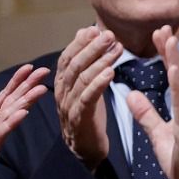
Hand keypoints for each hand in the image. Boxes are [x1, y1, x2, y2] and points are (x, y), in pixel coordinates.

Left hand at [0, 65, 49, 178]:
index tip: (29, 69)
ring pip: (12, 117)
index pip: (5, 97)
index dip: (16, 82)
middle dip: (28, 87)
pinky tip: (21, 114)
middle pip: (14, 103)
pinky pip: (0, 135)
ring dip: (26, 103)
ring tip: (40, 90)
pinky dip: (11, 124)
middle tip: (44, 72)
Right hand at [55, 26, 119, 167]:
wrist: (84, 149)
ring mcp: (68, 105)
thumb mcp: (86, 86)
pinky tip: (111, 72)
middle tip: (109, 35)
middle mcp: (62, 92)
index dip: (79, 43)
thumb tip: (86, 32)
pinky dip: (98, 84)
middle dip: (91, 48)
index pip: (67, 58)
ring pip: (81, 79)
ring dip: (100, 62)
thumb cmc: (87, 114)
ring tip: (116, 49)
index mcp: (62, 83)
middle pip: (74, 65)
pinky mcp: (79, 118)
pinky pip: (87, 98)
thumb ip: (85, 62)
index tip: (94, 29)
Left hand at [127, 25, 178, 178]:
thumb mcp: (158, 133)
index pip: (174, 76)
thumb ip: (146, 113)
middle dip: (172, 50)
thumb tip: (131, 94)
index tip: (158, 35)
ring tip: (168, 41)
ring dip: (176, 61)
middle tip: (163, 28)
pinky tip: (174, 70)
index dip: (167, 55)